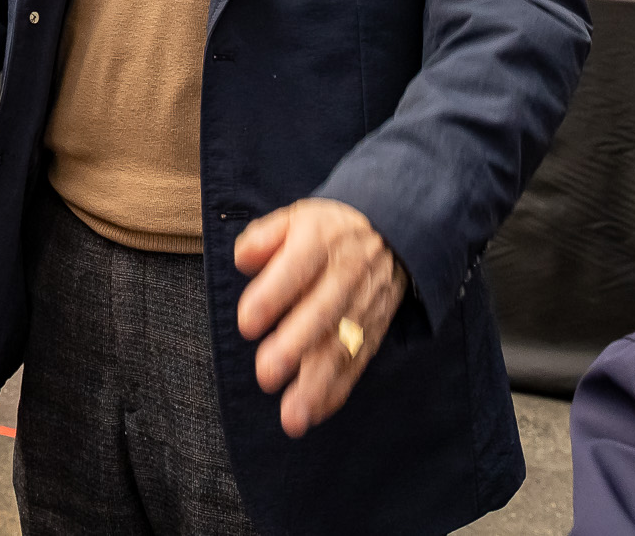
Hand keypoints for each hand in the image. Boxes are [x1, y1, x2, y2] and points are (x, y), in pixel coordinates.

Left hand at [234, 199, 407, 437]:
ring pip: (342, 348)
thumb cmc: (328, 232)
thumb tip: (243, 260)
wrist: (392, 234)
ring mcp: (362, 308)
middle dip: (295, 347)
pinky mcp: (372, 333)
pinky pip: (357, 364)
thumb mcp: (295, 218)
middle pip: (323, 313)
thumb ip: (263, 237)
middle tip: (267, 374)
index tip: (247, 324)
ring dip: (318, 385)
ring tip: (293, 416)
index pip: (297, 267)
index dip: (273, 296)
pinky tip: (314, 413)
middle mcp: (345, 277)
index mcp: (320, 242)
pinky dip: (336, 392)